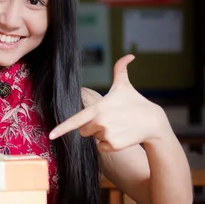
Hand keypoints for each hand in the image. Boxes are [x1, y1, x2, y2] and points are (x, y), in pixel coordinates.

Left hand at [49, 54, 167, 151]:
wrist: (153, 122)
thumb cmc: (136, 102)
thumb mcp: (125, 86)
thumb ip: (120, 70)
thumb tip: (129, 55)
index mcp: (99, 108)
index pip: (75, 120)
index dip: (62, 128)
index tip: (51, 135)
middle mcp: (100, 122)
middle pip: (83, 130)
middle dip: (92, 127)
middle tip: (109, 120)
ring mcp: (107, 135)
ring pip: (94, 138)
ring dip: (102, 134)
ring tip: (118, 126)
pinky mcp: (113, 145)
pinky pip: (101, 148)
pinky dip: (109, 144)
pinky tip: (121, 136)